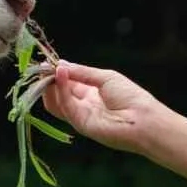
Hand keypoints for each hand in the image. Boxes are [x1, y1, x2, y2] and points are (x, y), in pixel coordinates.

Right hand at [36, 60, 156, 155]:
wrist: (143, 118)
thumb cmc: (130, 96)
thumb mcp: (105, 77)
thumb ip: (82, 72)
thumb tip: (60, 65)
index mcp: (90, 92)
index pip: (67, 82)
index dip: (57, 72)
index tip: (48, 62)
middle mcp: (83, 104)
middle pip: (59, 93)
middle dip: (50, 79)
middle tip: (43, 67)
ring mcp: (81, 115)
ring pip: (56, 102)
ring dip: (50, 86)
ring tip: (49, 71)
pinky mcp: (80, 124)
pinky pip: (65, 106)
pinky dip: (60, 90)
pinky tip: (60, 75)